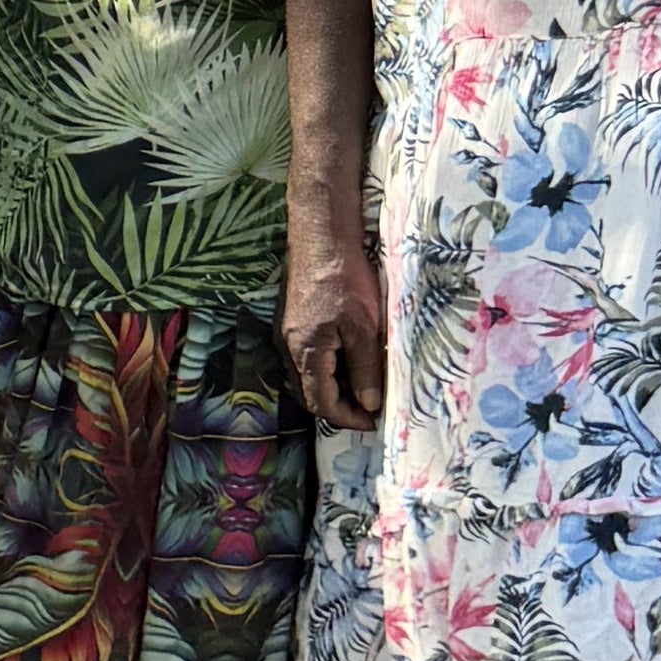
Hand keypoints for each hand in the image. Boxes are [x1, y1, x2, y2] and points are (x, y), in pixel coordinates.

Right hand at [281, 242, 387, 430]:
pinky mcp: (291, 320)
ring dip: (332, 389)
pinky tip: (347, 361)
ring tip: (362, 388)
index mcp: (304, 352)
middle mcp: (288, 347)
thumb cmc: (344, 279)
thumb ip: (364, 369)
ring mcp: (286, 333)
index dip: (347, 418)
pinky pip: (305, 358)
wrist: (321, 238)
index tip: (373, 422)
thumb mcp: (363, 328)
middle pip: (308, 394)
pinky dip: (325, 370)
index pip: (321, 403)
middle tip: (369, 410)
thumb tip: (368, 404)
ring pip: (305, 376)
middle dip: (338, 408)